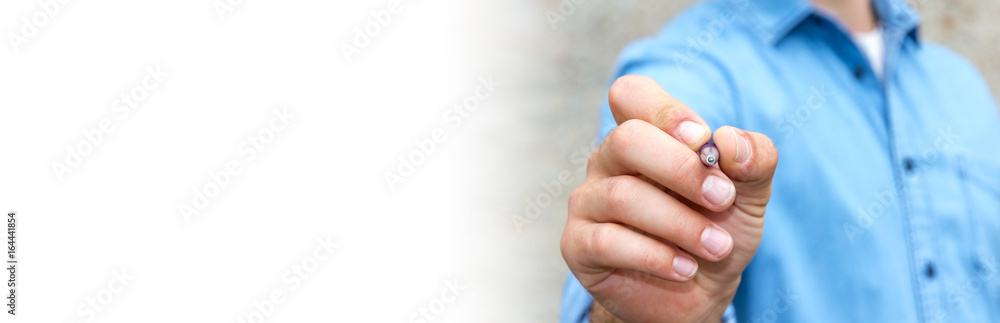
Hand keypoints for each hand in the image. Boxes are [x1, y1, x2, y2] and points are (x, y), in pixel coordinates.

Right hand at [560, 75, 778, 321]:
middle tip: (722, 199)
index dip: (666, 111)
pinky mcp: (577, 244)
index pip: (631, 95)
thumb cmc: (715, 231)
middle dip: (681, 170)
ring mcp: (587, 202)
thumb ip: (753, 160)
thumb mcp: (749, 194)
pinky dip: (656, 256)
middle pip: (627, 140)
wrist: (697, 294)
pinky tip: (685, 268)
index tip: (704, 142)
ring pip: (623, 196)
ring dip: (681, 224)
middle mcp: (608, 161)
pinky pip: (608, 241)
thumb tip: (731, 142)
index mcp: (643, 134)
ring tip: (717, 247)